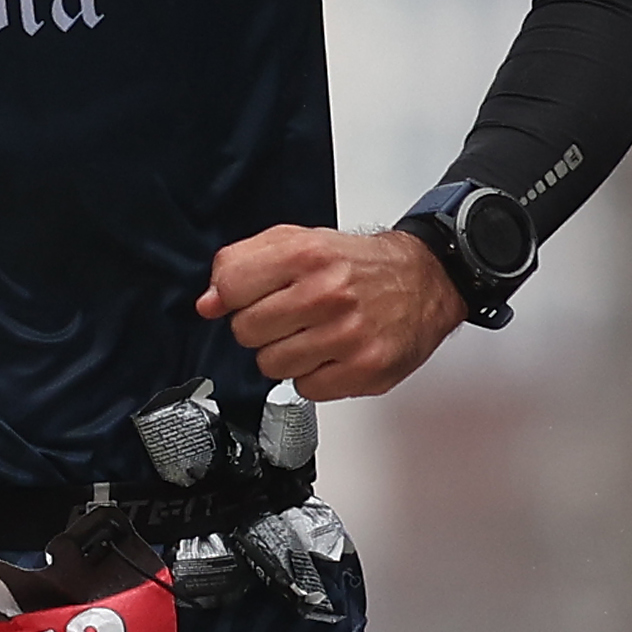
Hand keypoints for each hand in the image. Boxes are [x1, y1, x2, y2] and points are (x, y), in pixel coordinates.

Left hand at [199, 223, 464, 402]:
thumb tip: (208, 303)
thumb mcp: (298, 242)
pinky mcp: (364, 369)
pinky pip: (305, 389)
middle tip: (289, 317)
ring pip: (272, 366)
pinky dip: (314, 376)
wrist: (423, 280)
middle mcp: (327, 293)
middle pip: (246, 332)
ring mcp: (347, 335)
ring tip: (312, 335)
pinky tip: (332, 353)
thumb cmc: (356, 265)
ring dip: (286, 355)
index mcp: (306, 255)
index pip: (231, 286)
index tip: (249, 297)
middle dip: (260, 327)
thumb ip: (243, 263)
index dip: (232, 297)